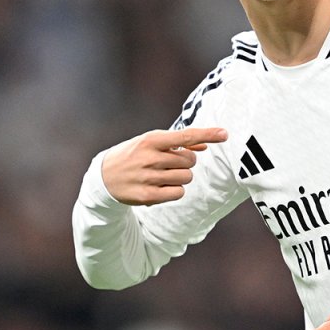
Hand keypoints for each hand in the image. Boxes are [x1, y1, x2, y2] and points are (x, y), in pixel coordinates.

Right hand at [101, 127, 227, 205]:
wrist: (104, 177)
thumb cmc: (133, 155)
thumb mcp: (150, 142)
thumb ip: (178, 143)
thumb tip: (205, 145)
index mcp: (151, 140)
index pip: (185, 136)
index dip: (207, 134)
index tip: (225, 134)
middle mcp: (150, 157)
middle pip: (190, 160)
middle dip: (186, 162)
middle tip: (170, 163)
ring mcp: (149, 177)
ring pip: (186, 177)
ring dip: (180, 177)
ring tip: (163, 175)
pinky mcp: (148, 195)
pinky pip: (179, 193)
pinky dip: (175, 190)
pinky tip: (161, 187)